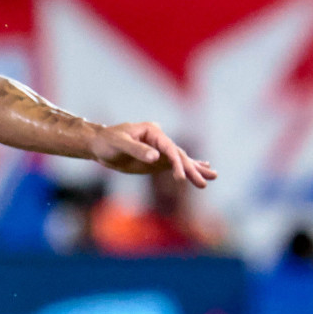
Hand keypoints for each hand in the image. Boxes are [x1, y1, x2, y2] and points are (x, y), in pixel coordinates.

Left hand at [90, 122, 216, 186]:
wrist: (98, 145)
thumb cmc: (107, 142)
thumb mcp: (119, 144)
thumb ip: (137, 150)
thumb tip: (156, 157)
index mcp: (153, 132)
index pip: (169, 149)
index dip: (177, 164)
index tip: (181, 178)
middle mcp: (159, 139)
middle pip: (179, 155)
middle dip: (192, 169)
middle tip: (206, 181)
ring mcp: (159, 150)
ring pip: (180, 160)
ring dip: (196, 169)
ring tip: (214, 176)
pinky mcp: (156, 161)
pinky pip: (174, 165)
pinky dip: (188, 168)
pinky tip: (203, 169)